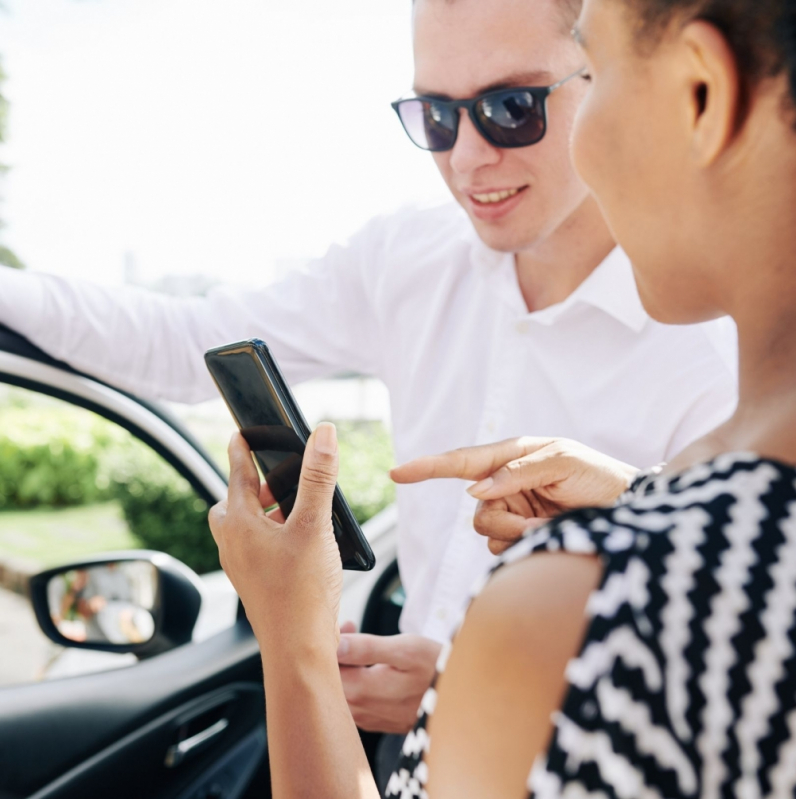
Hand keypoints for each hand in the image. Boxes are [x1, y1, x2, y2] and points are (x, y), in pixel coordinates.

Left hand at [209, 425, 342, 650]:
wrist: (297, 651)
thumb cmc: (301, 592)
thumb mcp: (314, 525)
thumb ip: (318, 477)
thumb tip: (322, 435)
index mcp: (240, 525)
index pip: (236, 475)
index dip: (241, 450)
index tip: (239, 435)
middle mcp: (234, 545)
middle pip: (233, 504)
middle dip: (252, 487)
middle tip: (276, 480)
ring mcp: (242, 567)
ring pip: (243, 528)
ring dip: (263, 514)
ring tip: (295, 510)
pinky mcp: (256, 584)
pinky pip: (255, 549)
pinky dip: (271, 537)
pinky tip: (300, 544)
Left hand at [337, 633, 441, 733]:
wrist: (463, 696)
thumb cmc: (435, 667)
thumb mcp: (405, 649)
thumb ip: (366, 648)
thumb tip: (335, 645)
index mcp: (364, 691)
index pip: (327, 669)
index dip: (330, 643)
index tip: (346, 624)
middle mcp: (362, 711)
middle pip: (331, 681)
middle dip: (336, 650)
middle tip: (351, 625)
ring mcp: (370, 719)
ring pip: (340, 691)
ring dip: (344, 664)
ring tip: (358, 637)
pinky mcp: (378, 722)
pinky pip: (353, 701)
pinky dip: (354, 678)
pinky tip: (367, 663)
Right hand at [392, 437, 637, 554]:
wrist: (628, 509)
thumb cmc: (598, 476)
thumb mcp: (563, 463)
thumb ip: (518, 472)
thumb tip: (475, 489)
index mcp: (512, 457)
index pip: (461, 463)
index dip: (427, 468)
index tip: (397, 473)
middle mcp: (506, 484)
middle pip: (477, 512)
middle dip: (504, 523)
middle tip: (537, 524)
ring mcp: (513, 511)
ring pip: (488, 535)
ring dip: (517, 537)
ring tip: (550, 529)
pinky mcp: (522, 535)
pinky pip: (503, 550)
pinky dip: (522, 549)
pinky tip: (546, 539)